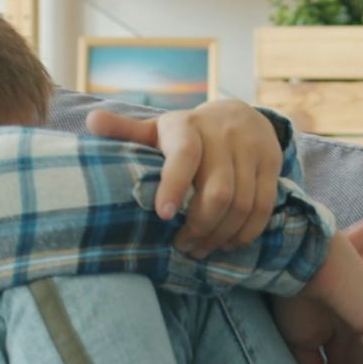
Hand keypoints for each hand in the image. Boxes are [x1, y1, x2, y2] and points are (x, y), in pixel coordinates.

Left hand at [86, 100, 282, 254]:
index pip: (185, 155)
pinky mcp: (271, 163)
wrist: (241, 114)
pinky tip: (229, 243)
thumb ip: (127, 130)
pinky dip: (246, 231)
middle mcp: (223, 134)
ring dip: (222, 235)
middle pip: (219, 191)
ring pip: (242, 203)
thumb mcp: (158, 128)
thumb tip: (91, 122)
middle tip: (184, 247)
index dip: (175, 184)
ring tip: (203, 249)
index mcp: (187, 126)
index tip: (162, 215)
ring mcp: (250, 149)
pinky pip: (263, 206)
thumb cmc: (188, 132)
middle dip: (200, 227)